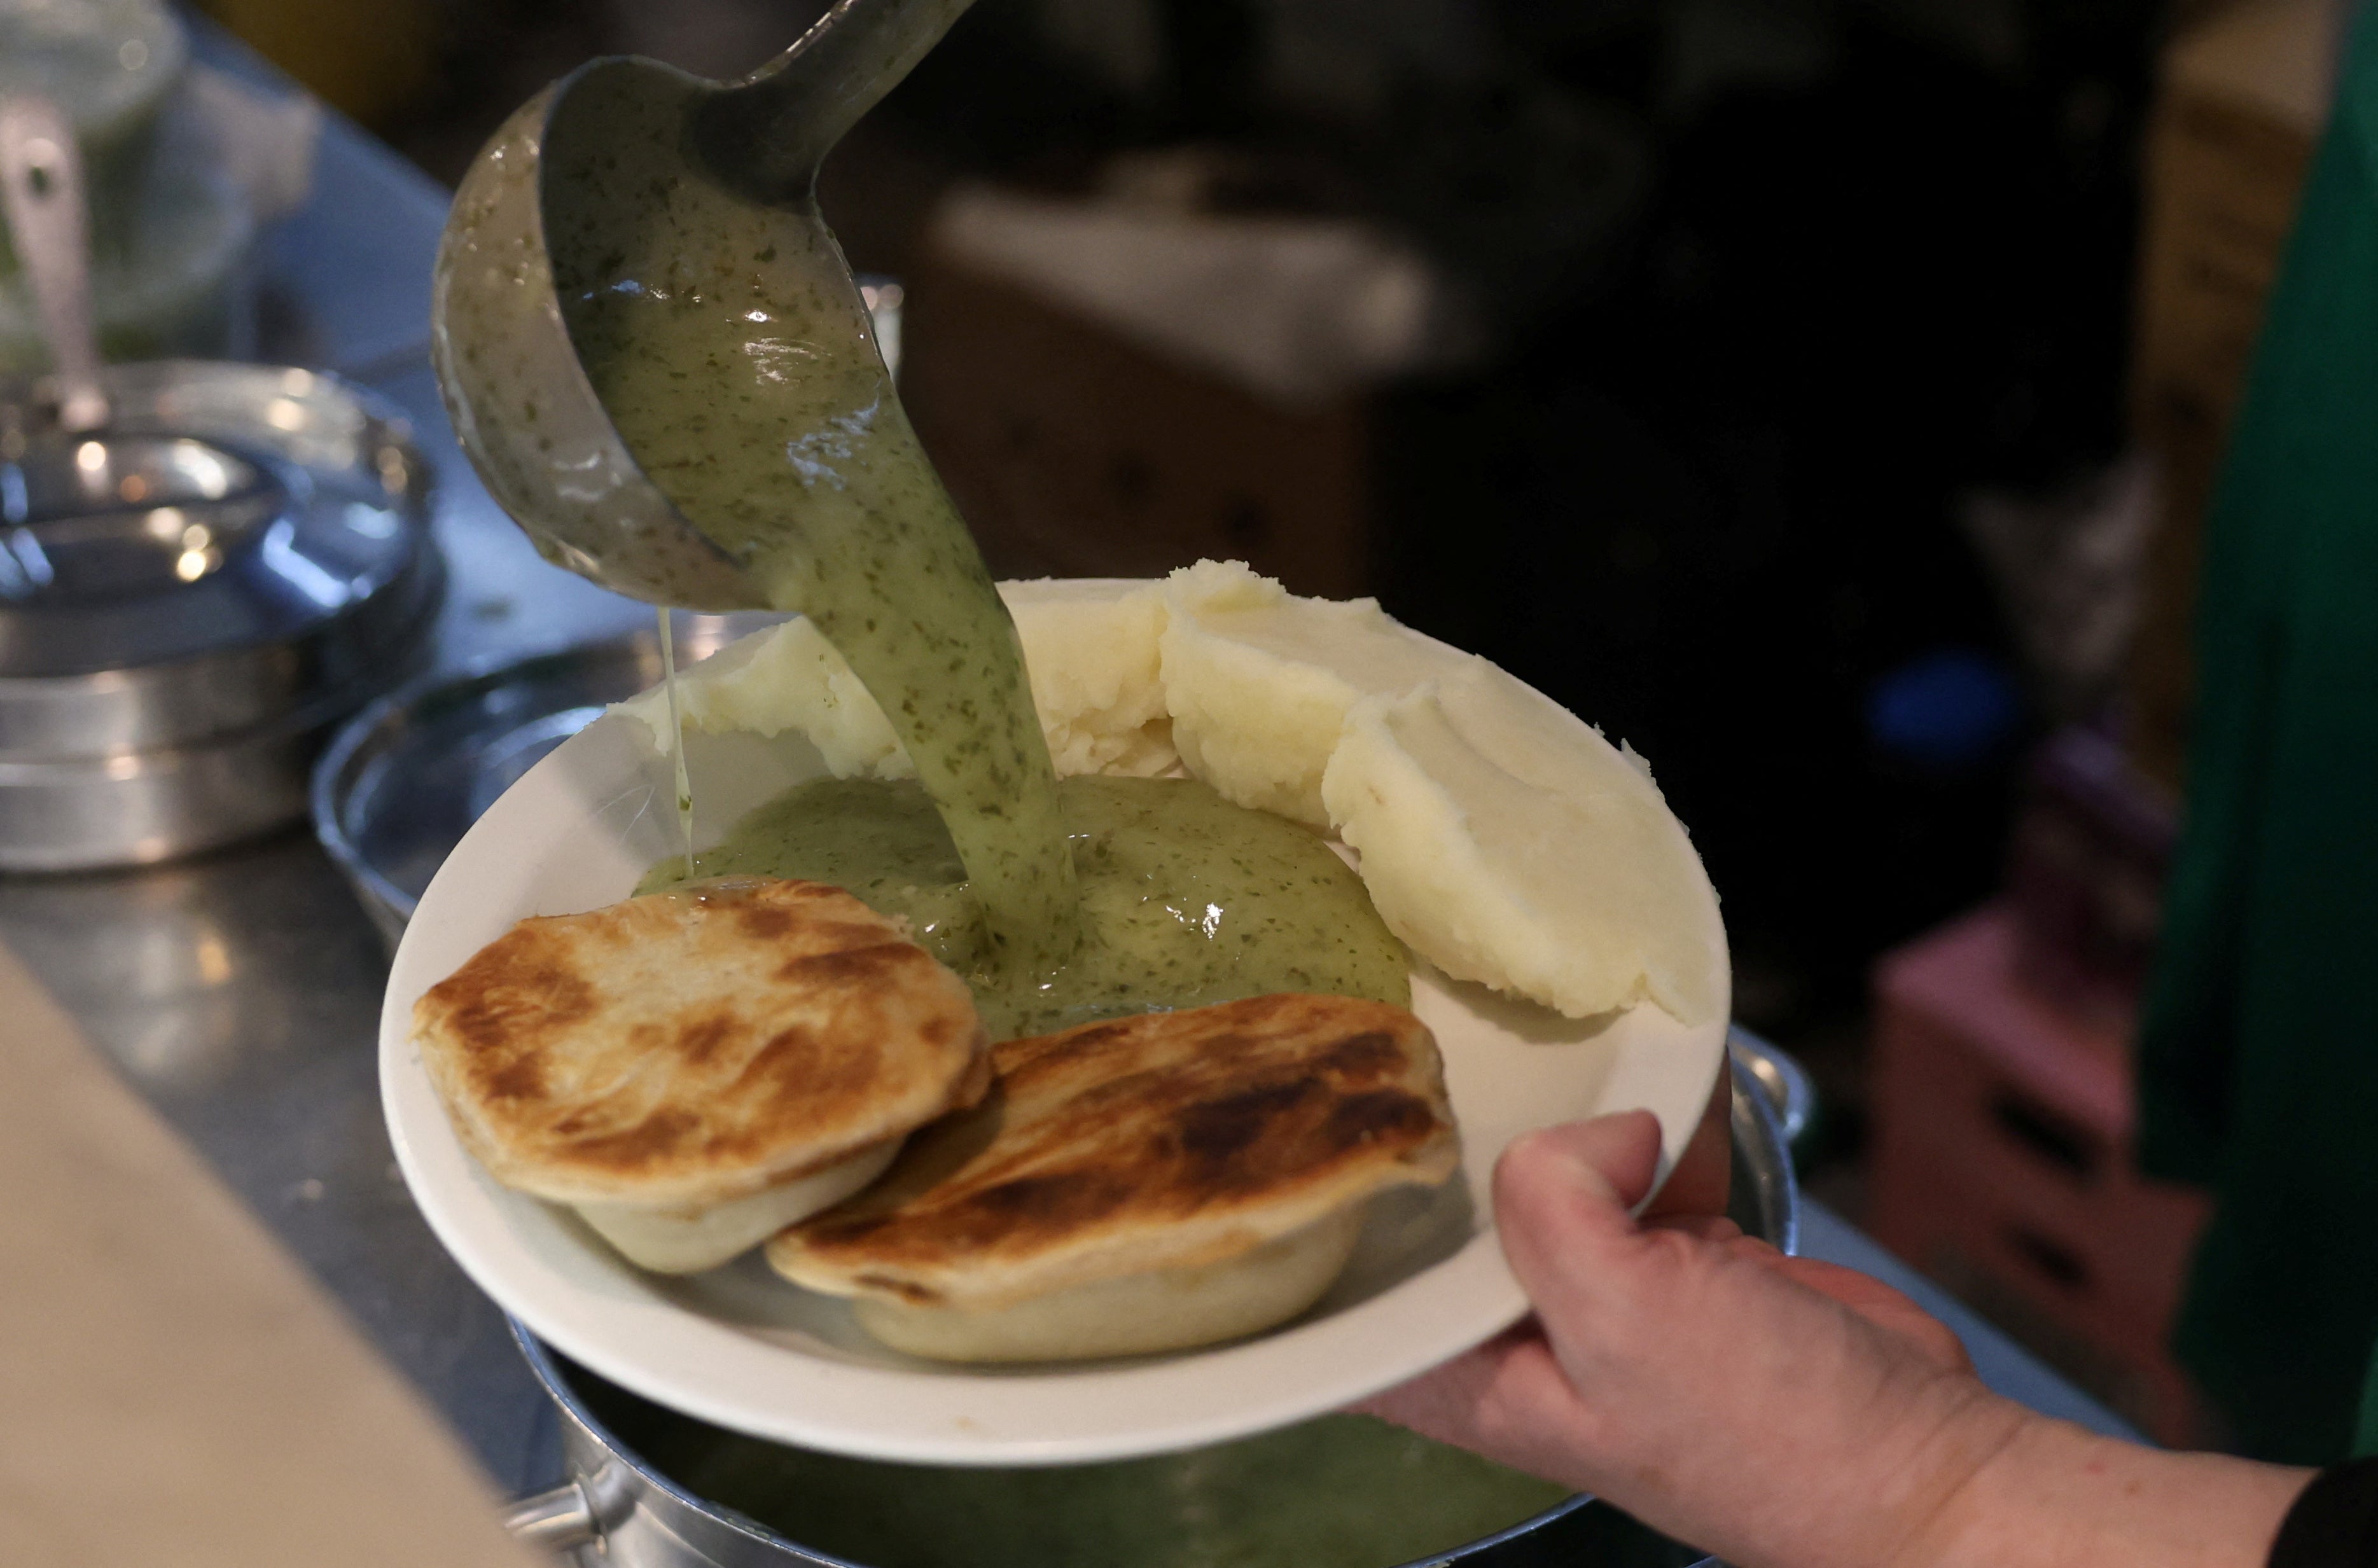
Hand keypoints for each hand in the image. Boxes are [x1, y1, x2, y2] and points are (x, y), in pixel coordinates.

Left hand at [1357, 1108, 2311, 1567]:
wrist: (1920, 1459)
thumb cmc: (1769, 1438)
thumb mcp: (1625, 1317)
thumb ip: (1556, 1206)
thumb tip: (1582, 1127)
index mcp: (1469, 1376)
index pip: (1347, 1294)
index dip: (1321, 1210)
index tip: (1308, 1116)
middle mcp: (1519, 1330)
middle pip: (1445, 1208)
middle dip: (1443, 1125)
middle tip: (1420, 1019)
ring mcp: (1602, 1287)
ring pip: (1547, 1167)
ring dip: (1562, 1104)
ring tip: (1541, 1019)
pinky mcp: (1678, 1254)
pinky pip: (1642, 1159)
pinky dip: (1656, 1112)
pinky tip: (1657, 1058)